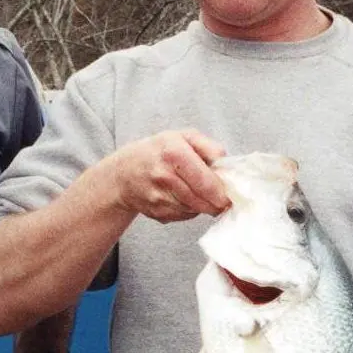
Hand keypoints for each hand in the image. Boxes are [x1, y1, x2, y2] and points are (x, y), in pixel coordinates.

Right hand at [107, 130, 227, 221]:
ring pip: (194, 210)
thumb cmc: (157, 152)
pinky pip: (183, 216)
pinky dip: (188, 210)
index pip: (206, 182)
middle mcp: (163, 176)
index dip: (222, 192)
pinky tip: (182, 198)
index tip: (229, 195)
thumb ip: (209, 147)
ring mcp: (158, 197)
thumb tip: (226, 166)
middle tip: (221, 200)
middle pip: (203, 201)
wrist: (122, 173)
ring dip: (202, 206)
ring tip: (198, 194)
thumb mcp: (183, 137)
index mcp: (173, 152)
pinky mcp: (156, 212)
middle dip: (216, 203)